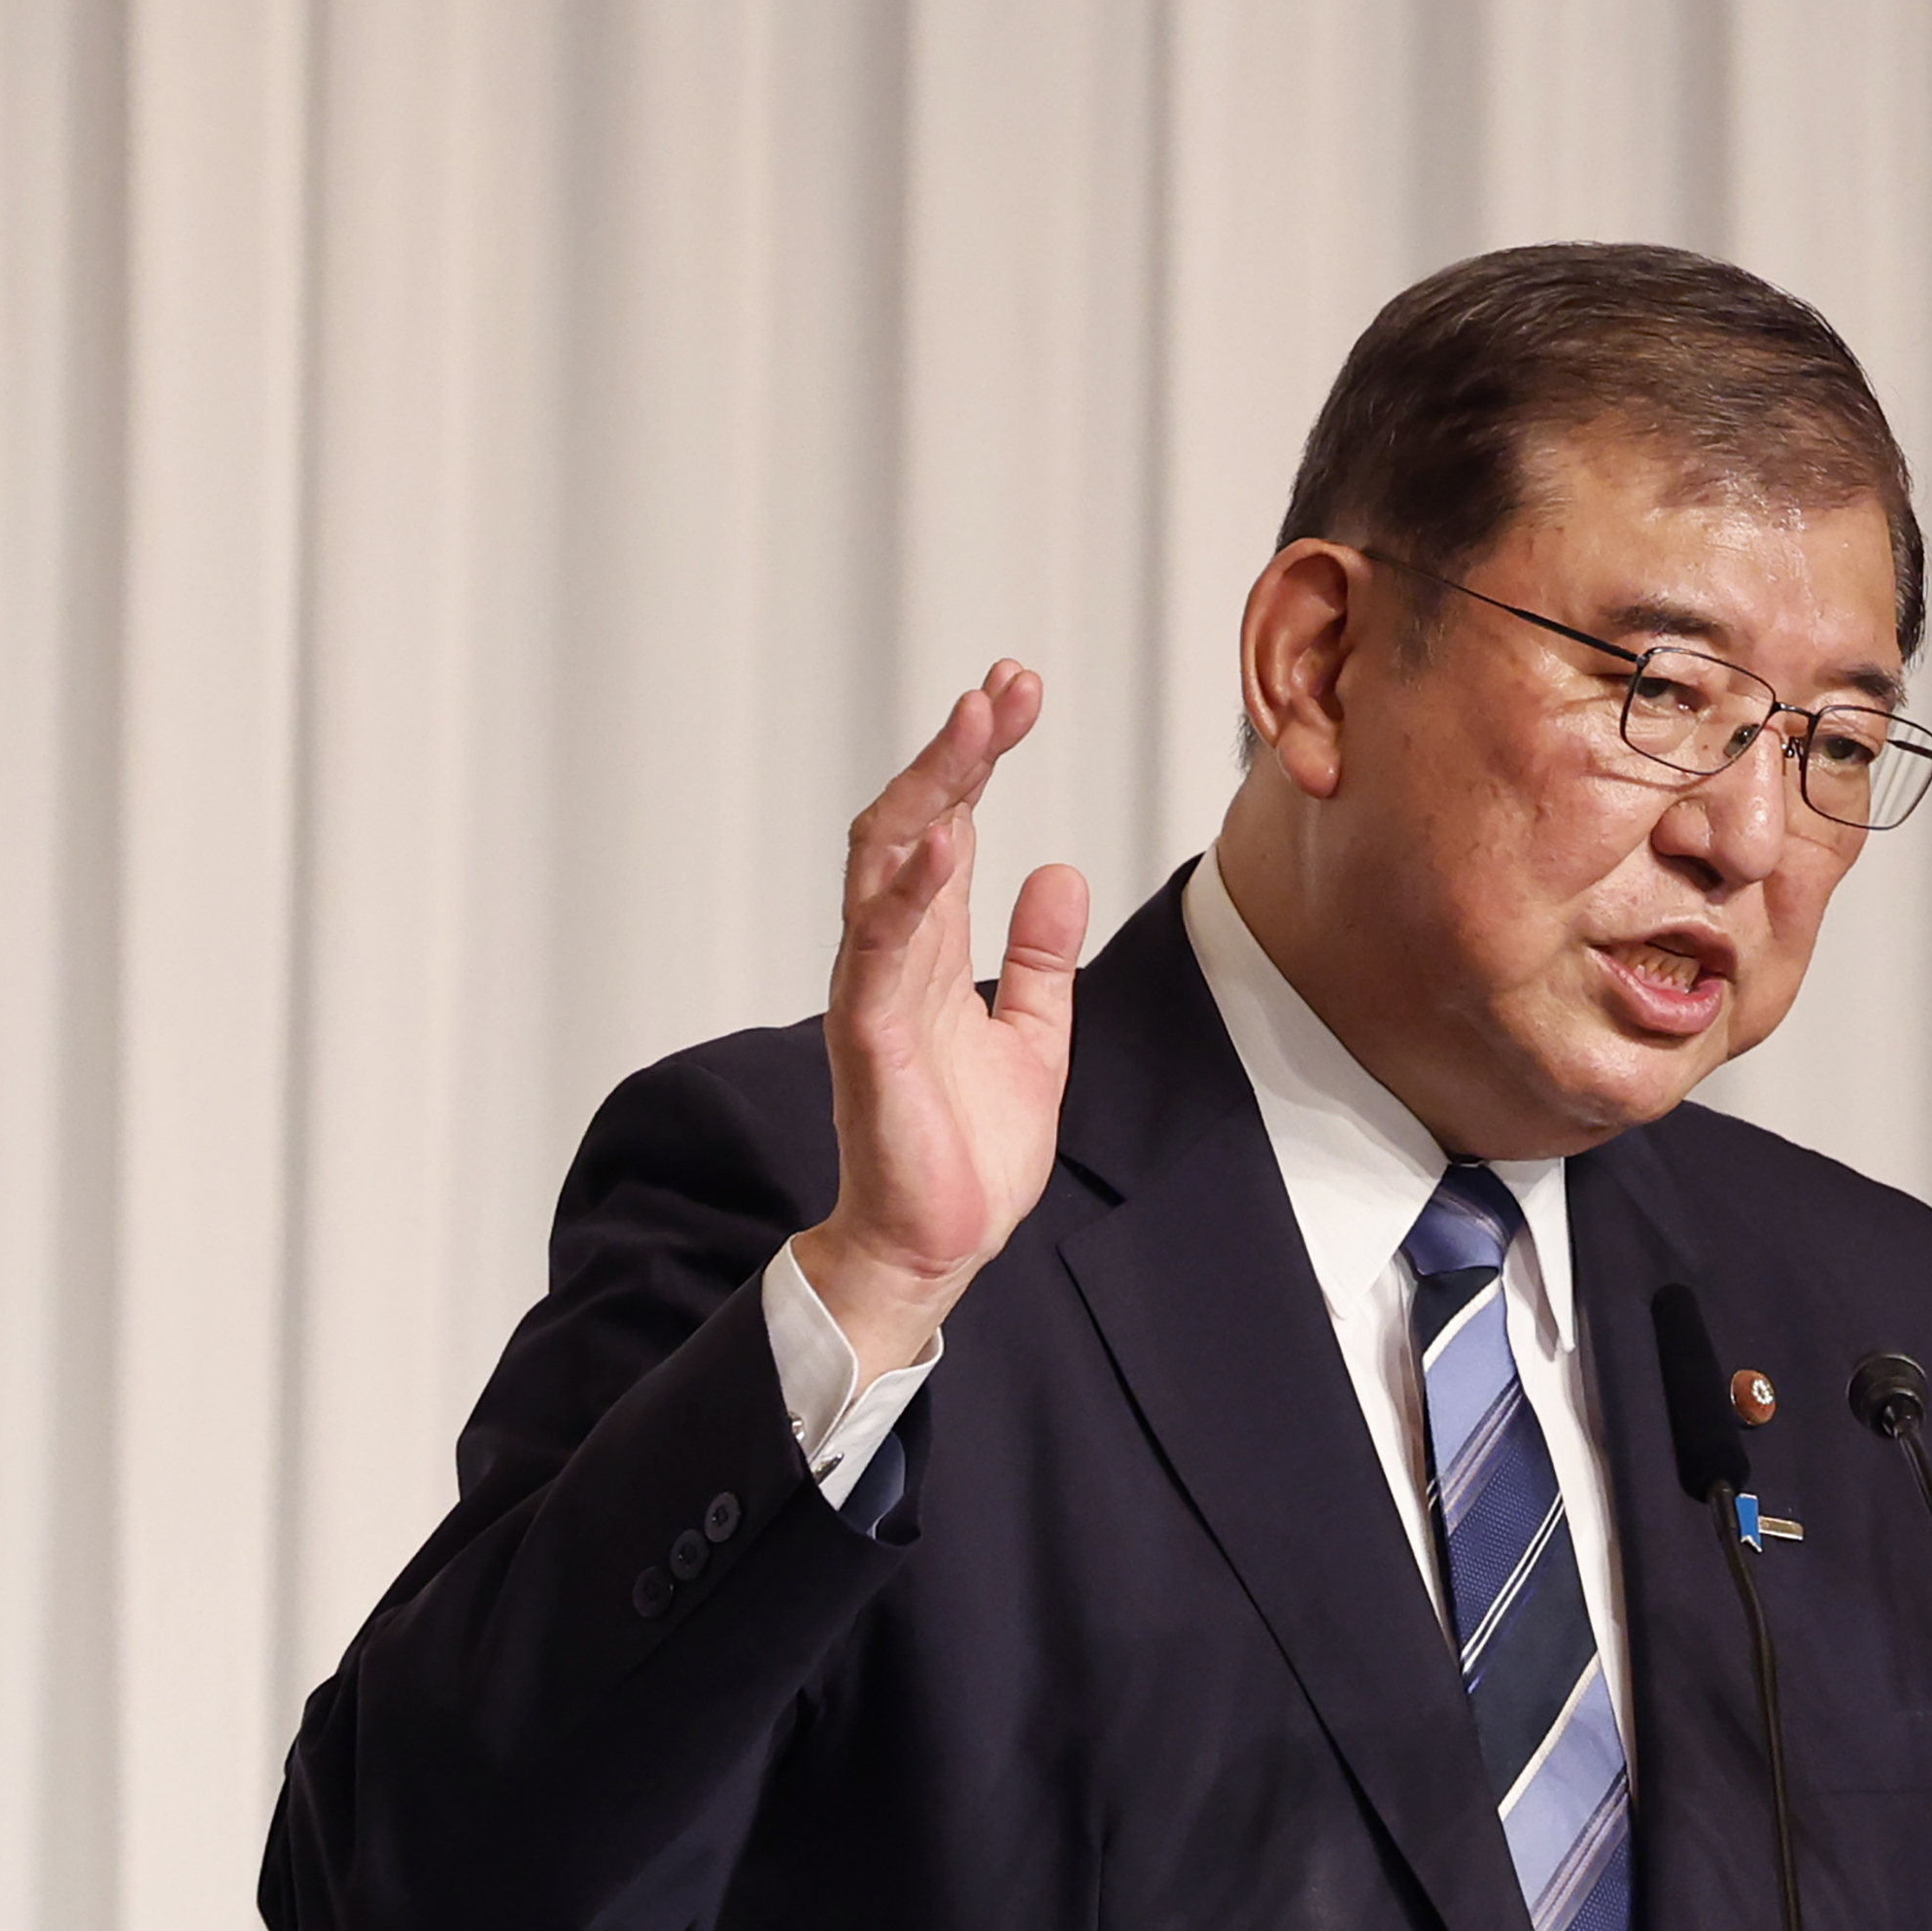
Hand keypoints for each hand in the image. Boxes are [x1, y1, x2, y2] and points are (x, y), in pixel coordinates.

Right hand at [791, 664, 1088, 1379]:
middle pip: (909, 823)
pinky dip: (909, 890)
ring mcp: (875, 991)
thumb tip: (1060, 871)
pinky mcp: (871, 1038)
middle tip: (1002, 688)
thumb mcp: (1035, 1034)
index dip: (978, 758)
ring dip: (930, 791)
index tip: (1014, 692)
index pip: (948, 827)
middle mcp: (892, 955)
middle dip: (954, 752)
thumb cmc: (969, 1147)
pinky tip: (944, 838)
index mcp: (929, 949)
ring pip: (884, 866)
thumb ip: (1040, 956)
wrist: (940, 1242)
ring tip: (974, 727)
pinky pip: (880, 949)